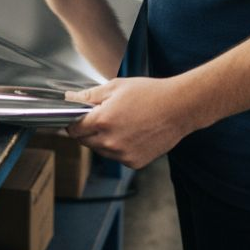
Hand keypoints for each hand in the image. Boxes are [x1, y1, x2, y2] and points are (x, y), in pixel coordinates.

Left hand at [63, 77, 198, 169]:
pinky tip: (132, 133)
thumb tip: (70, 98)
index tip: (78, 118)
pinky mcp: (134, 162)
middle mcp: (110, 141)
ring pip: (100, 150)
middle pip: (85, 141)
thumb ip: (90, 95)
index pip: (73, 129)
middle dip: (88, 130)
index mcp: (102, 121)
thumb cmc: (150, 94)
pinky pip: (117, 157)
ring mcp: (122, 154)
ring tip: (121, 123)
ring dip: (103, 140)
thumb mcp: (116, 87)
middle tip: (104, 117)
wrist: (179, 108)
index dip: (73, 122)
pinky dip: (119, 148)